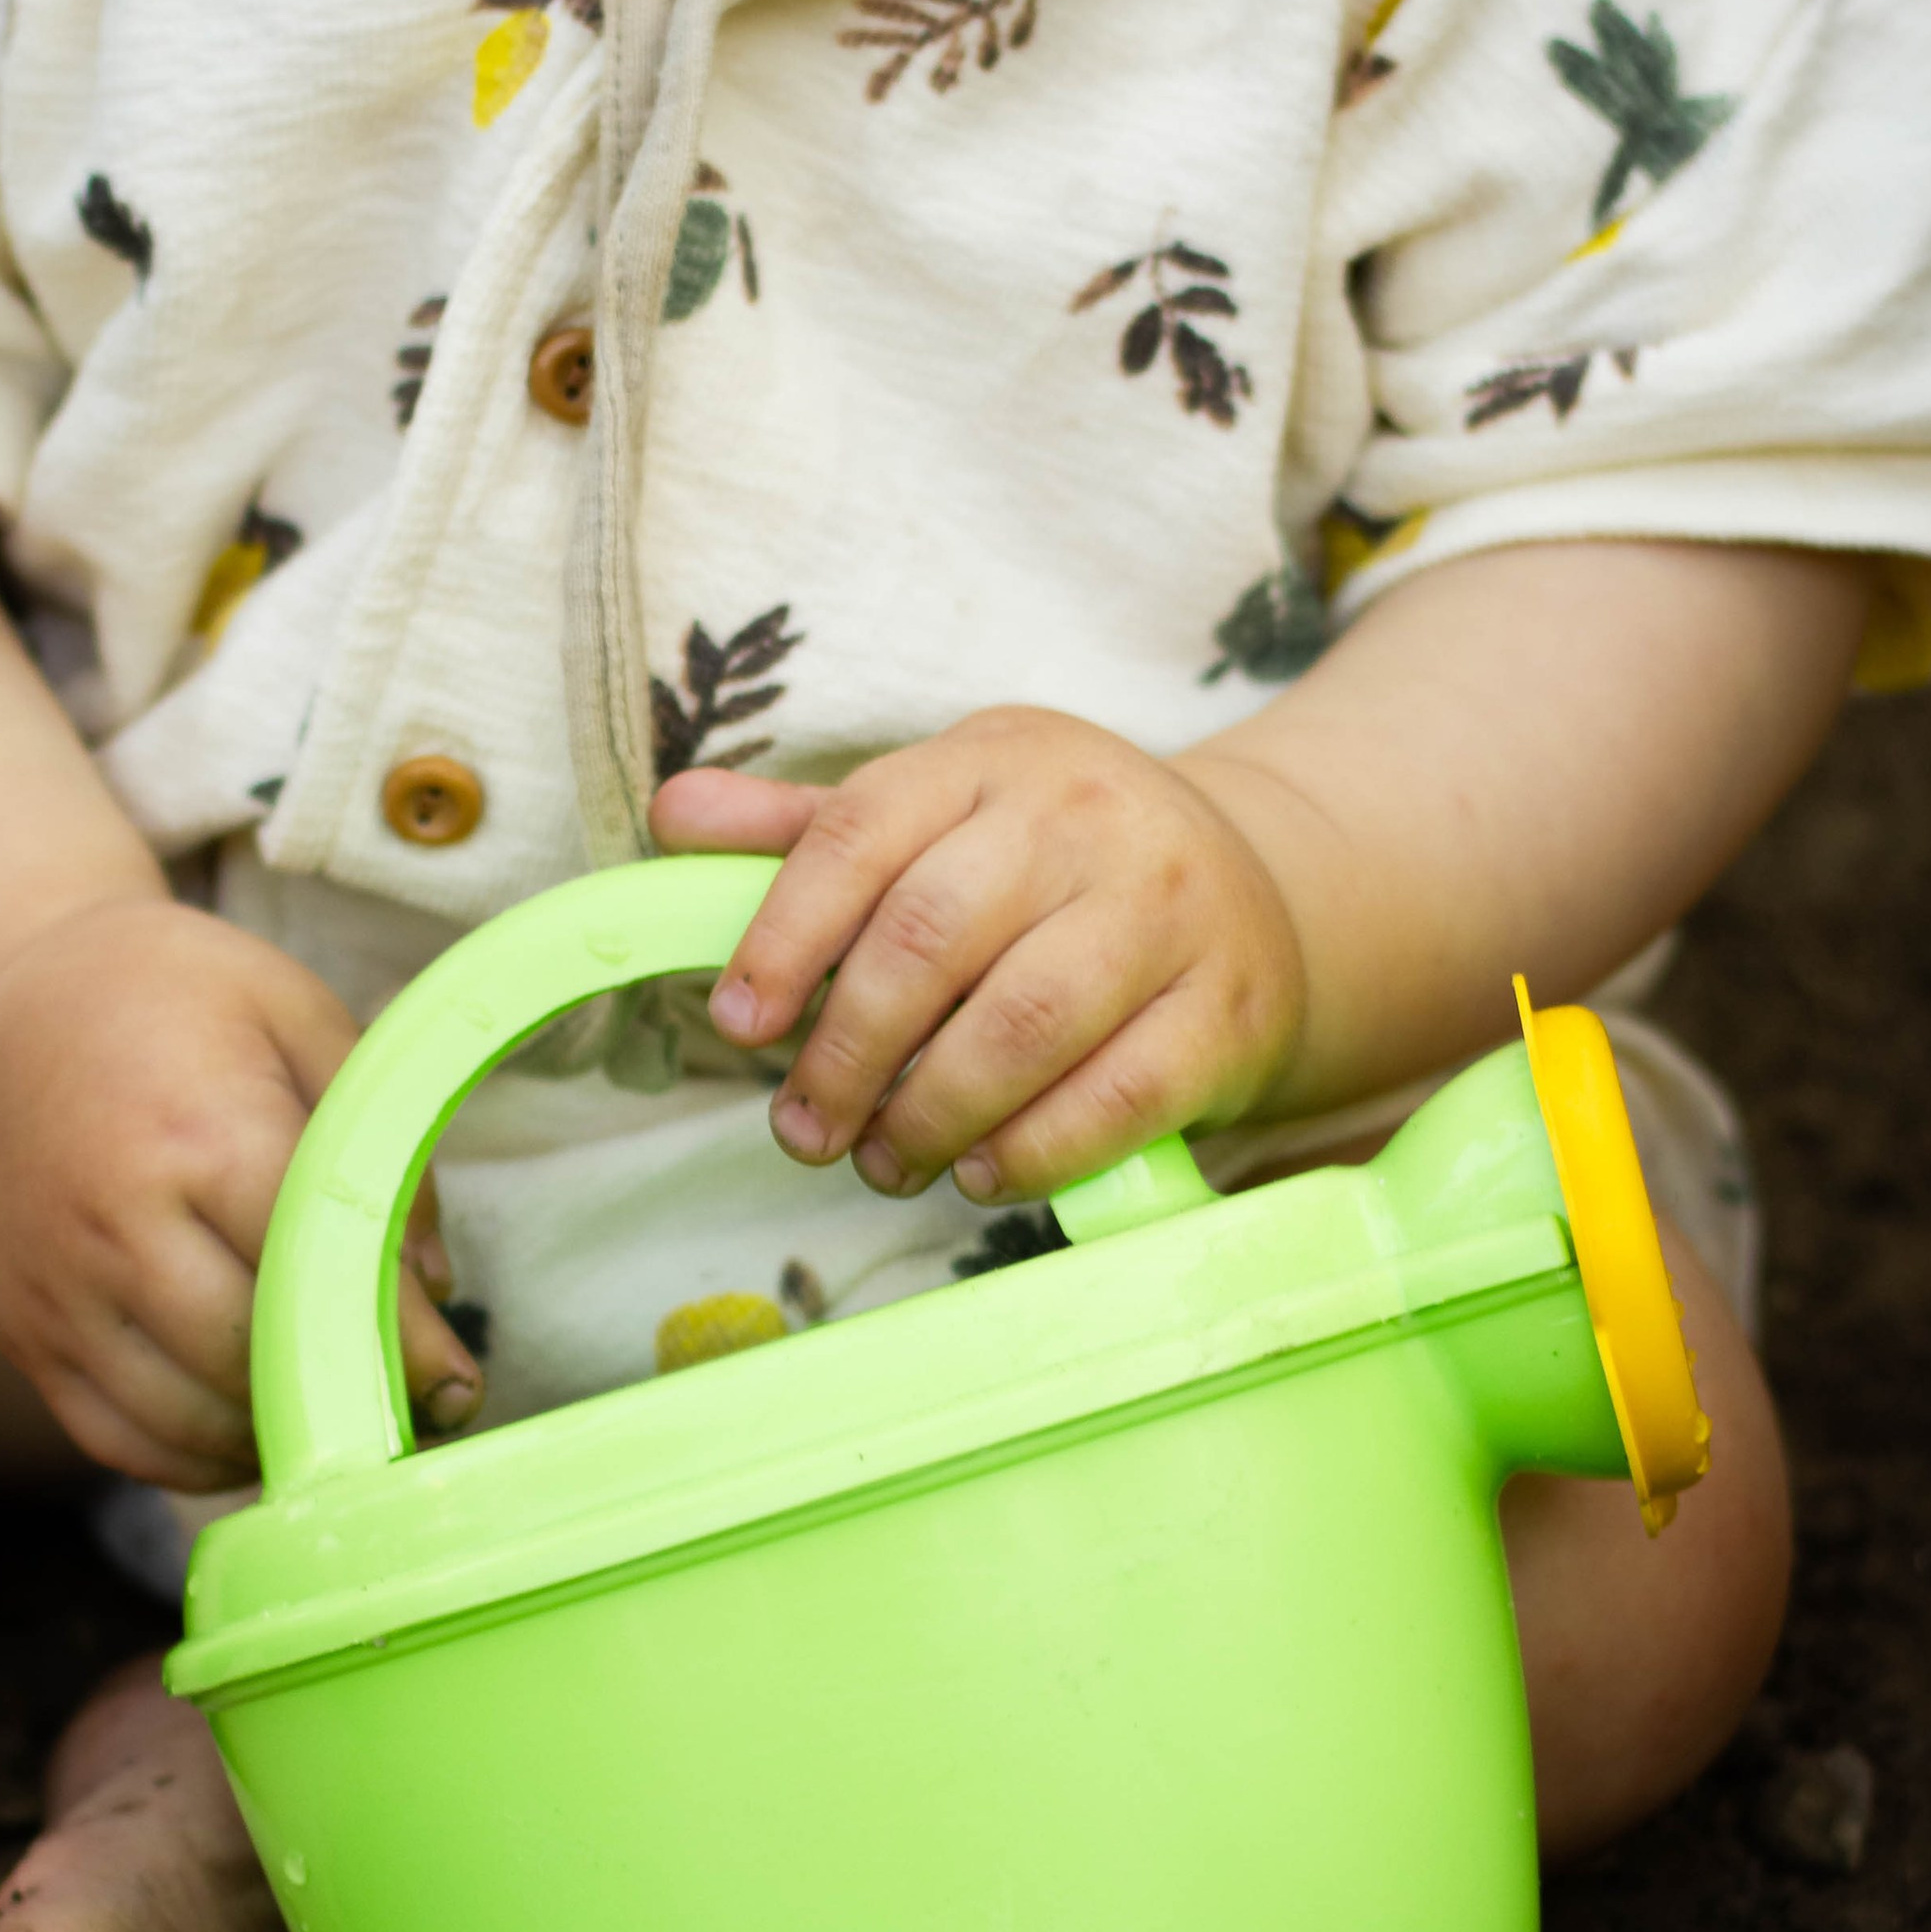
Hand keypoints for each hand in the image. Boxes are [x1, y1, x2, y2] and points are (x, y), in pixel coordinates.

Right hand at [0, 898, 478, 1485]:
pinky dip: (194, 1460)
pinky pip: (115, 1438)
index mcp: (198, 1134)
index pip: (319, 1268)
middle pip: (248, 1360)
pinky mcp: (21, 1330)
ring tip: (334, 1424)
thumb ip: (379, 1136)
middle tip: (405, 1416)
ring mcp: (57, 1287)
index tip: (457, 1384)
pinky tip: (252, 1437)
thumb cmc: (167, 999)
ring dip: (271, 1442)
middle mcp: (115, 1223)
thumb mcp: (293, 1011)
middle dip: (339, 1403)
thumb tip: (434, 1284)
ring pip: (182, 1420)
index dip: (398, 1339)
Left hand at [653, 707, 1306, 1202]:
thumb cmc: (1056, 869)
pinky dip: (1030, 1151)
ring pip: (1021, 1026)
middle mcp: (1086, 817)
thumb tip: (672, 814)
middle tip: (803, 1130)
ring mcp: (1169, 911)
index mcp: (992, 759)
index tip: (739, 1026)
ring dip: (926, 1116)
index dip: (783, 937)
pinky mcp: (1228, 1009)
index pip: (861, 834)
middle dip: (844, 1054)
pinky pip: (1114, 1097)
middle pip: (929, 939)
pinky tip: (978, 1172)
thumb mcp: (943, 817)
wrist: (1258, 890)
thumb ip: (809, 829)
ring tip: (883, 1161)